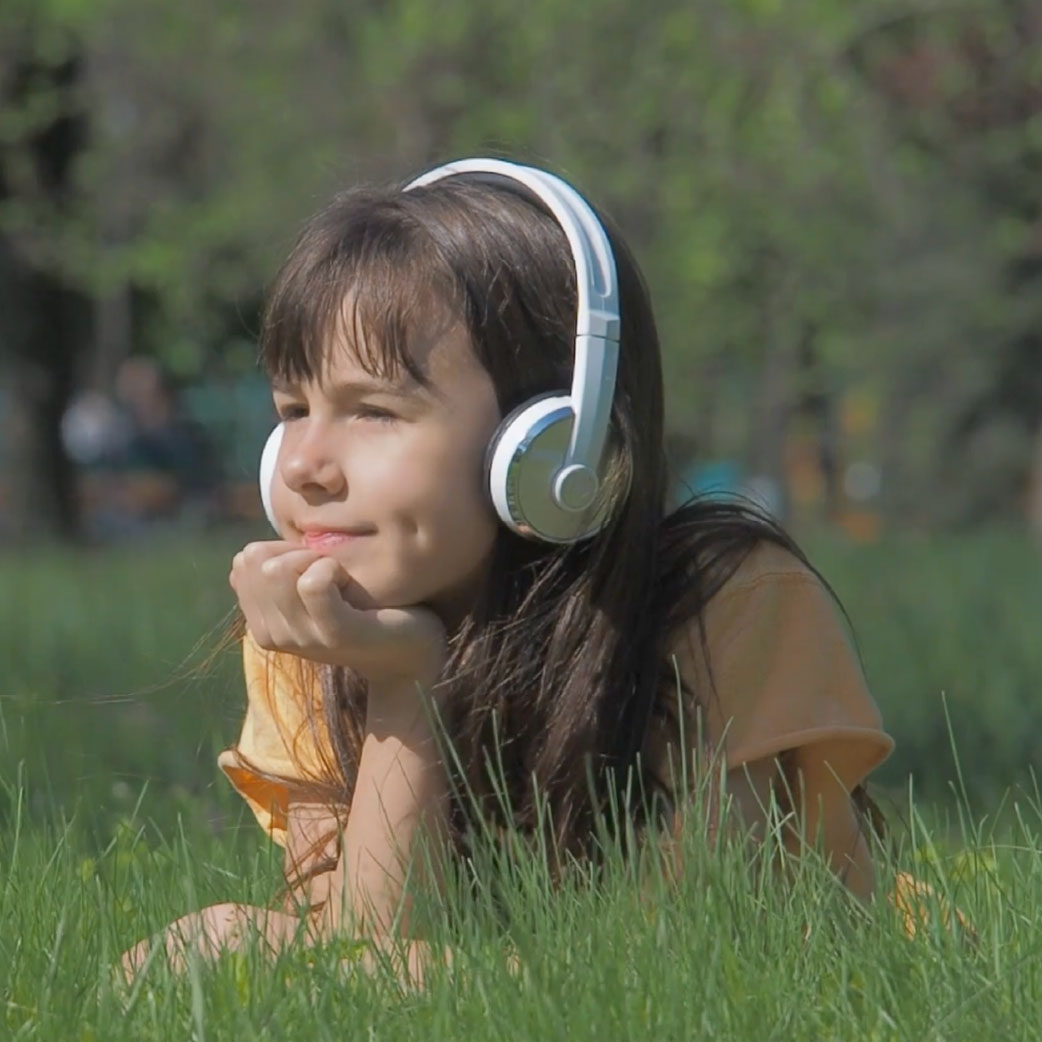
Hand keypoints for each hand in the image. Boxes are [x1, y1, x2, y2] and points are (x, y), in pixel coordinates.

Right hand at [229, 541, 445, 690]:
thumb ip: (278, 575)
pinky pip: (313, 582)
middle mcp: (274, 636)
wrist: (410, 651)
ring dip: (316, 559)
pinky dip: (333, 569)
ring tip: (341, 579)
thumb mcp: (311, 591)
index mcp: (262, 625)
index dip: (282, 549)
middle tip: (331, 571)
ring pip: (278, 569)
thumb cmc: (363, 608)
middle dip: (296, 551)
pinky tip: (350, 584)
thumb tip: (248, 554)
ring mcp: (303, 638)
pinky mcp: (335, 634)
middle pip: (257, 560)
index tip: (312, 566)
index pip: (244, 561)